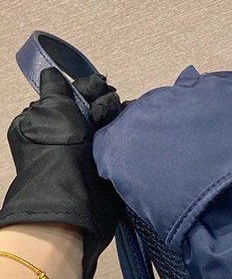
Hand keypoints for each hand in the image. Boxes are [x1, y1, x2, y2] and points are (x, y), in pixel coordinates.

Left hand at [0, 67, 124, 278]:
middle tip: (112, 112)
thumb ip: (56, 90)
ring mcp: (89, 157)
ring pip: (111, 129)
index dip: (90, 90)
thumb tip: (54, 74)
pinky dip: (129, 142)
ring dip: (120, 123)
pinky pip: (122, 150)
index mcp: (49, 122)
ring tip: (126, 122)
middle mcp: (69, 138)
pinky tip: (135, 135)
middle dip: (107, 107)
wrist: (74, 204)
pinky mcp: (109, 173)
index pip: (75, 96)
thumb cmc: (57, 156)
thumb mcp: (50, 112)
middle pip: (95, 111)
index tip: (104, 89)